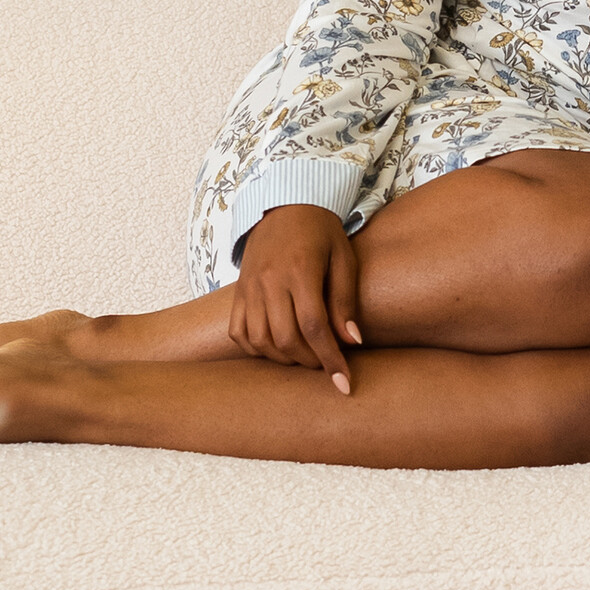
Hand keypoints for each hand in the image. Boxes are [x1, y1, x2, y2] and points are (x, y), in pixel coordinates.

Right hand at [228, 204, 361, 393]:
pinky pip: (239, 332)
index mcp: (300, 269)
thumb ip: (344, 300)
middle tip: (326, 365)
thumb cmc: (320, 232)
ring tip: (305, 357)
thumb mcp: (343, 257)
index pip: (314, 325)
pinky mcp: (237, 293)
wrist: (284, 205)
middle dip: (310, 361)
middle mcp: (269, 280)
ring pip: (259, 340)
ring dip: (283, 359)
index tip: (344, 383)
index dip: (330, 358)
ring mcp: (249, 287)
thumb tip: (352, 342)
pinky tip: (276, 348)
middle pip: (286, 338)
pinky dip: (256, 349)